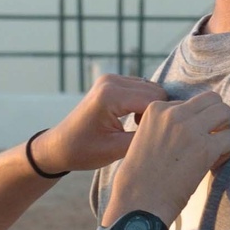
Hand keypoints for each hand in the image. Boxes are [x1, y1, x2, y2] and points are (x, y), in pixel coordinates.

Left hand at [29, 75, 170, 173]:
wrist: (58, 146)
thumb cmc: (82, 151)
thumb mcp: (115, 150)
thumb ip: (143, 139)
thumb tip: (171, 134)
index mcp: (110, 95)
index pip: (154, 100)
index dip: (165, 119)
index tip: (164, 138)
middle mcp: (111, 80)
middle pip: (155, 91)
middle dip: (159, 113)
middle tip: (149, 135)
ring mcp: (111, 79)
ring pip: (150, 89)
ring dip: (152, 108)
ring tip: (139, 129)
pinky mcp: (112, 82)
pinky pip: (140, 89)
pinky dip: (144, 104)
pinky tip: (135, 122)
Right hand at [107, 91, 229, 225]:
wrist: (138, 201)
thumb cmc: (141, 177)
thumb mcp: (146, 137)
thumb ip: (167, 124)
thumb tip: (197, 121)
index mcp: (155, 108)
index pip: (189, 102)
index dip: (194, 121)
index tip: (188, 141)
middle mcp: (172, 113)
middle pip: (211, 99)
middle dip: (216, 117)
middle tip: (211, 138)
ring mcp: (189, 128)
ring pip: (225, 111)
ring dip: (225, 129)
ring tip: (215, 149)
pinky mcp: (204, 148)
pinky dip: (228, 150)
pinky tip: (214, 163)